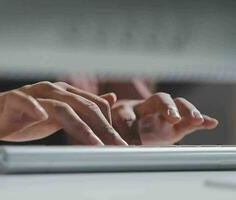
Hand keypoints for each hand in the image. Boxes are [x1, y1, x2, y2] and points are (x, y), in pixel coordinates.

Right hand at [0, 81, 126, 144]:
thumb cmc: (23, 117)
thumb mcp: (58, 114)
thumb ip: (82, 108)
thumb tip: (110, 98)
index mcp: (65, 93)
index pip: (95, 105)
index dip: (109, 124)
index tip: (120, 145)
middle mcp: (52, 90)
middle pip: (84, 106)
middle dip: (103, 128)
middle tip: (116, 147)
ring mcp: (33, 94)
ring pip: (61, 106)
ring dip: (80, 125)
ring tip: (93, 143)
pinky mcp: (13, 100)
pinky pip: (24, 101)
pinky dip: (34, 107)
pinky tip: (42, 116)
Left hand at [103, 92, 217, 144]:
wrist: (123, 124)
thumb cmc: (113, 124)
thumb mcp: (106, 126)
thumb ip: (102, 127)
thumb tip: (97, 122)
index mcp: (126, 108)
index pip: (127, 114)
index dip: (129, 127)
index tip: (131, 143)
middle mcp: (146, 107)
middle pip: (159, 100)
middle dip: (166, 108)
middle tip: (172, 117)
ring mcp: (162, 114)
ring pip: (176, 105)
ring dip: (186, 111)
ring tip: (195, 119)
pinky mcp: (174, 124)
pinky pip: (188, 120)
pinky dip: (200, 120)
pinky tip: (210, 123)